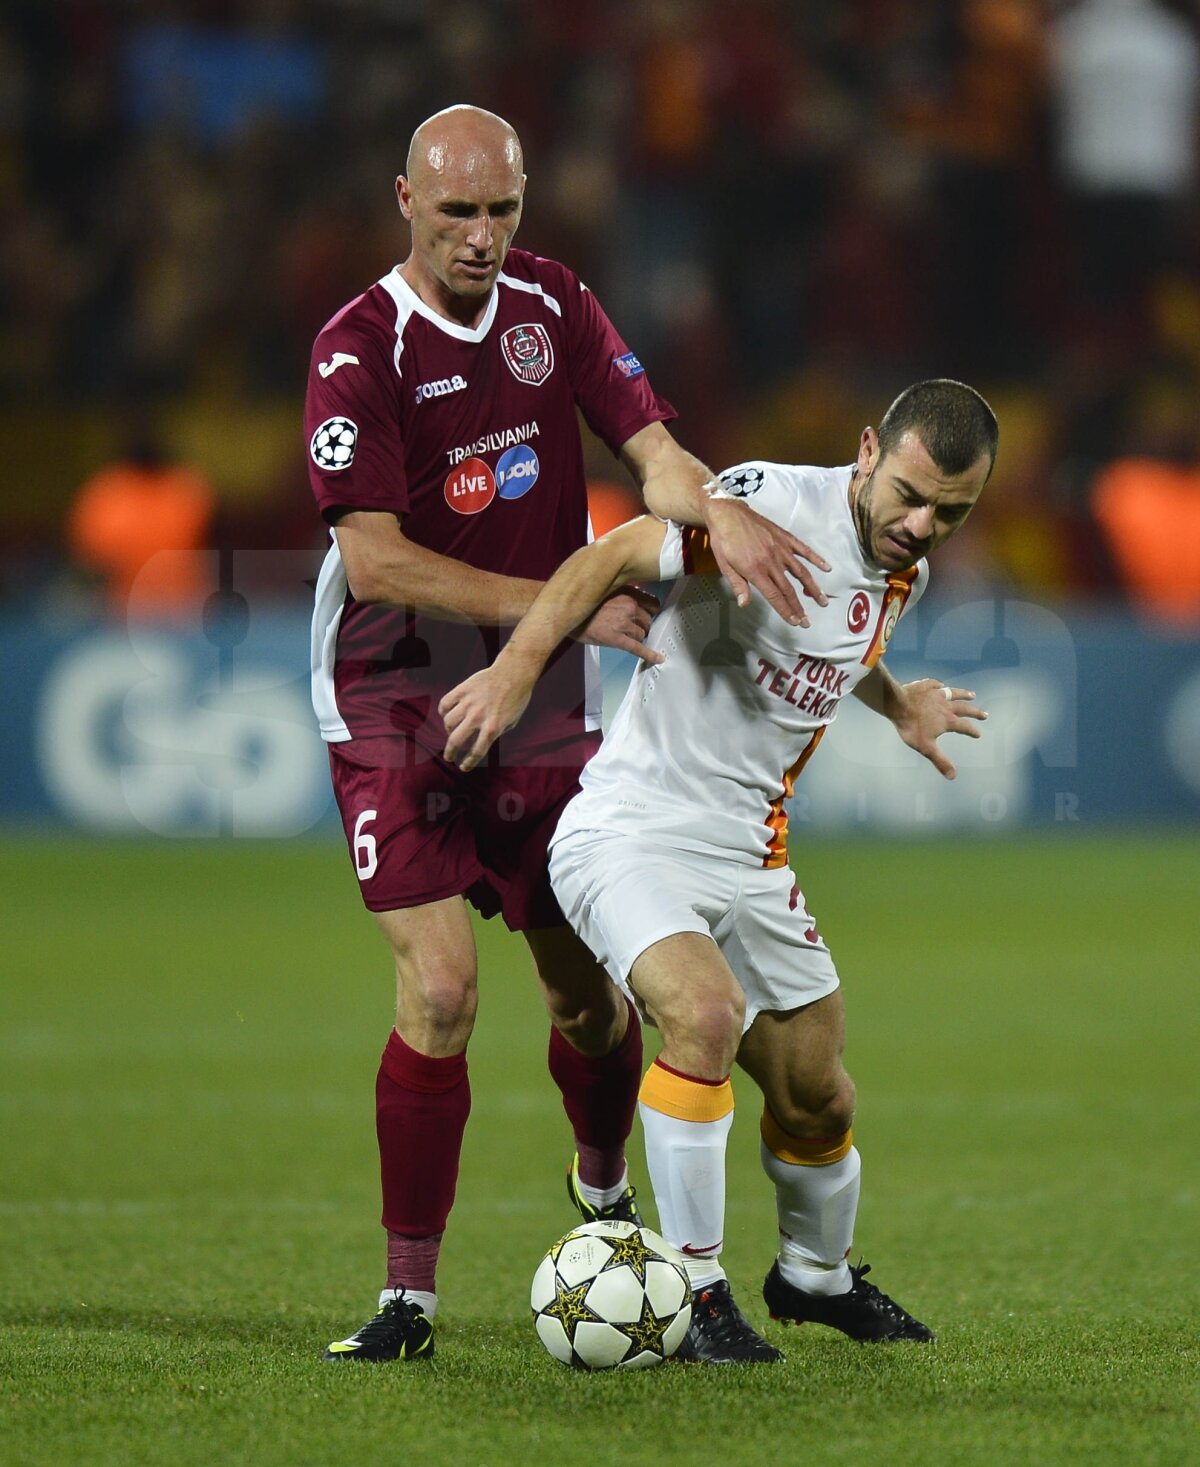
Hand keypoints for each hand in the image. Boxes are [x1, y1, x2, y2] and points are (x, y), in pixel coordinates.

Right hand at [439, 663, 534, 772]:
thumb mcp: (511, 722)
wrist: (514, 673)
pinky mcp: (463, 689)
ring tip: (452, 731)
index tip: (463, 767)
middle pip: (456, 741)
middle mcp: (478, 717)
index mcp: (493, 728)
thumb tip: (479, 744)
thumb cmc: (516, 699)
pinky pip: (445, 704)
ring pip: (448, 722)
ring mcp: (469, 702)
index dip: (468, 763)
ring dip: (449, 730)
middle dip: (450, 753)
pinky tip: (447, 714)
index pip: (476, 752)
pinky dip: (443, 711)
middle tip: (449, 756)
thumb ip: (495, 734)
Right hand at [573, 584, 663, 661]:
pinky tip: (658, 658)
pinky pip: (637, 648)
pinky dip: (649, 654)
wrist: (566, 613)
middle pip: (648, 620)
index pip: (653, 603)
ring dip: (638, 636)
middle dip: (643, 624)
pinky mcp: (617, 639)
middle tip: (633, 626)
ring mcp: (624, 624)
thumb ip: (623, 592)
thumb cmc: (584, 602)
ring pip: (643, 634)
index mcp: (628, 593)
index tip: (648, 613)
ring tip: (626, 636)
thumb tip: (636, 594)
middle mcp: (630, 607)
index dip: (650, 610)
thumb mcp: (606, 589)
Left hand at [703, 497, 829, 626]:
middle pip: (789, 589)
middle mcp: (771, 561)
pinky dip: (816, 559)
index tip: (795, 622)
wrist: (727, 513)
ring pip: (801, 572)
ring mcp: (780, 549)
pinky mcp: (784, 538)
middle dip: (799, 607)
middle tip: (807, 621)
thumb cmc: (724, 540)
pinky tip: (827, 567)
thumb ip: (738, 585)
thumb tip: (744, 604)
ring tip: (823, 600)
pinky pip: (803, 550)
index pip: (774, 596)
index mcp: (755, 570)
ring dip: (813, 588)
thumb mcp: (725, 565)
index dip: (785, 610)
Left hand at [891, 678, 987, 779]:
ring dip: (963, 694)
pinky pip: (935, 685)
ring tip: (972, 695)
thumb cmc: (911, 727)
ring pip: (953, 693)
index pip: (964, 727)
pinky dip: (939, 686)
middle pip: (964, 708)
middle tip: (985, 714)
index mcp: (948, 720)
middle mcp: (946, 706)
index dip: (972, 731)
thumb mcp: (926, 747)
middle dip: (975, 712)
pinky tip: (940, 685)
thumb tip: (953, 777)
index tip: (978, 734)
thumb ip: (940, 761)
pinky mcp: (925, 686)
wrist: (896, 704)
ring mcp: (936, 694)